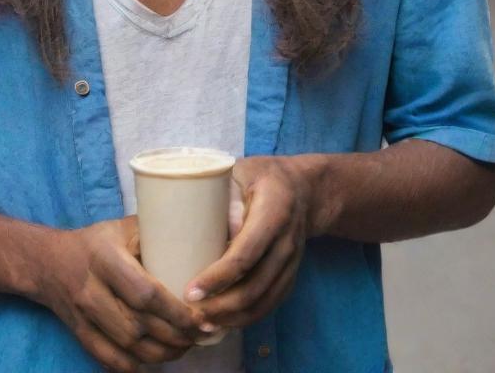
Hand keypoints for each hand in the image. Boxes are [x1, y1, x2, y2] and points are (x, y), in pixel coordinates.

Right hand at [35, 217, 206, 372]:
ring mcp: (83, 316)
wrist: (48, 262)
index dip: (176, 311)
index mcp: (105, 258)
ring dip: (162, 354)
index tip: (201, 316)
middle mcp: (92, 289)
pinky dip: (136, 366)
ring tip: (186, 346)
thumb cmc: (96, 241)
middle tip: (202, 334)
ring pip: (128, 348)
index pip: (145, 293)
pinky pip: (110, 360)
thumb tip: (201, 239)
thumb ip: (157, 233)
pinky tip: (156, 359)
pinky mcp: (79, 335)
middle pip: (139, 326)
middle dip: (176, 336)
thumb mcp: (124, 227)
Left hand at [185, 156, 309, 331]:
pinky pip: (270, 303)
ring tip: (203, 324)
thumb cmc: (263, 177)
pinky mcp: (291, 275)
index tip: (190, 292)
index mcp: (274, 213)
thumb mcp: (242, 171)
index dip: (218, 278)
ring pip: (263, 302)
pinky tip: (225, 322)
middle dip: (221, 308)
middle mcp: (286, 243)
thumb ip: (227, 196)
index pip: (245, 255)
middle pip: (254, 287)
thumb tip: (212, 232)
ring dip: (233, 319)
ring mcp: (292, 262)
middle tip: (190, 314)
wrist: (304, 189)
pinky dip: (247, 318)